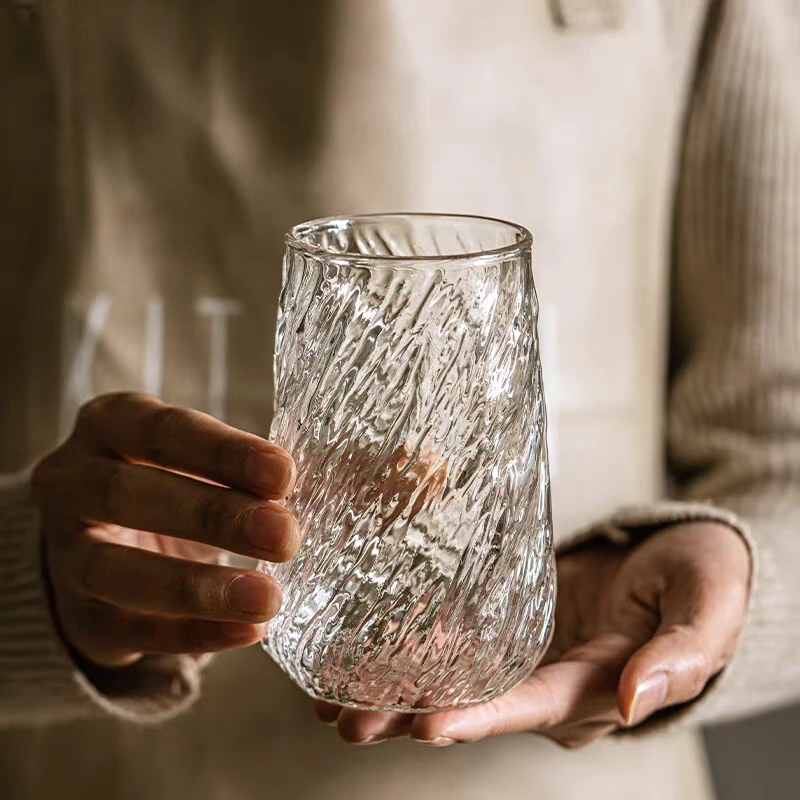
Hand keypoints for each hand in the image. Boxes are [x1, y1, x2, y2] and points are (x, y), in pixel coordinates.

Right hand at [32, 392, 298, 667]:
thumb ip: (253, 469)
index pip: (163, 430)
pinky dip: (191, 634)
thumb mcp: (198, 460)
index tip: (284, 475)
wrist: (103, 543)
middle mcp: (70, 481)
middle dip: (214, 515)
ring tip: (267, 597)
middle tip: (285, 535)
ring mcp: (63, 552)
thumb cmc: (171, 483)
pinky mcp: (77, 615)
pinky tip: (247, 631)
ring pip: (115, 570)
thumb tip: (336, 482)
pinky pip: (127, 629)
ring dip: (197, 587)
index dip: (223, 452)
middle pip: (130, 495)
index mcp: (110, 424)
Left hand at [315, 522, 749, 747]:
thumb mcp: (707, 607)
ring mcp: (527, 656)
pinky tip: (363, 649)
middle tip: (347, 720)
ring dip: (396, 691)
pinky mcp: (510, 624)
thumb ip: (682, 654)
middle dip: (411, 717)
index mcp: (600, 687)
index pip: (533, 708)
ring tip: (333, 697)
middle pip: (478, 706)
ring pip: (456, 680)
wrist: (675, 554)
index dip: (480, 718)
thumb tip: (640, 700)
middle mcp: (553, 684)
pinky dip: (411, 647)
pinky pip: (457, 640)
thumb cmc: (701, 577)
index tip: (426, 724)